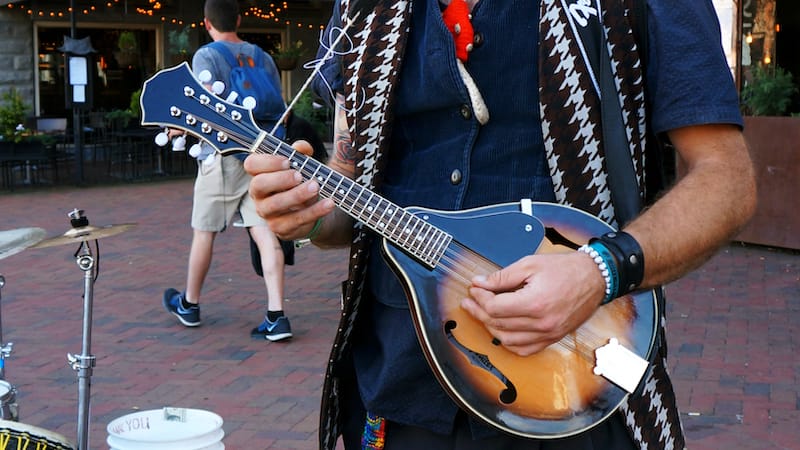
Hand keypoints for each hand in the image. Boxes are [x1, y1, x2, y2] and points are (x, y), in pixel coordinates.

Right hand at [244, 142, 334, 240]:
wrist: (310, 209)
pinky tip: (328, 203)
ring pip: (276, 204)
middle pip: (259, 185)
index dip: (267, 161)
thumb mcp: (302, 165)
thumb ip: (301, 153)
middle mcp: (259, 194)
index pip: (251, 164)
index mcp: (260, 174)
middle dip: (279, 179)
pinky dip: (314, 211)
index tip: (287, 160)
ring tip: (315, 187)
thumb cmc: (300, 183)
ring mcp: (268, 213)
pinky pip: (296, 220)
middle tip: (299, 175)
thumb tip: (302, 147)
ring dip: (297, 195)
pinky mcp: (281, 228)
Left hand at [460, 251, 605, 355]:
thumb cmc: (566, 269)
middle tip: (470, 301)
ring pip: (508, 340)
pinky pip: (524, 349)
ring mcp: (548, 334)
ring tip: (482, 314)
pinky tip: (500, 330)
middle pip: (498, 324)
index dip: (480, 298)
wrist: (595, 278)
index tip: (474, 289)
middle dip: (479, 311)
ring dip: (490, 327)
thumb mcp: (530, 264)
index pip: (495, 307)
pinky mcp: (553, 338)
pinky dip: (509, 342)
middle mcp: (541, 323)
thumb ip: (502, 276)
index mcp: (535, 302)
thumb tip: (479, 283)